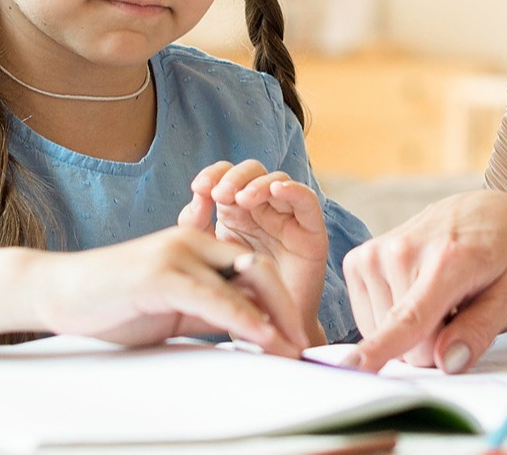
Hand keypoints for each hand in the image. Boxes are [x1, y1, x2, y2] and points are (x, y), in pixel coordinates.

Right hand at [22, 225, 309, 355]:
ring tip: (289, 347)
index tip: (293, 337)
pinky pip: (214, 296)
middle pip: (259, 267)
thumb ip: (208, 312)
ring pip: (244, 277)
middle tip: (300, 344)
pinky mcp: (161, 273)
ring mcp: (177, 252)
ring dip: (273, 316)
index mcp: (198, 245)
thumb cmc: (111, 303)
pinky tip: (260, 337)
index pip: (254, 268)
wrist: (57, 292)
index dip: (279, 302)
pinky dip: (242, 318)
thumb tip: (249, 331)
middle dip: (286, 308)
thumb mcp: (171, 309)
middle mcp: (193, 240)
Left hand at [179, 160, 328, 342]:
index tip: (198, 188)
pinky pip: (307, 202)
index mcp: (235, 213)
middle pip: (252, 173)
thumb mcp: (206, 256)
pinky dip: (294, 190)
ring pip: (278, 181)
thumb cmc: (235, 297)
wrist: (264, 333)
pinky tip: (276, 190)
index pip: (226, 177)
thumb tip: (196, 197)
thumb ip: (197, 226)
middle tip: (219, 194)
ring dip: (259, 184)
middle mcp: (262, 211)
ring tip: (242, 198)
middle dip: (234, 177)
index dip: (214, 174)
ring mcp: (287, 219)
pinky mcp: (310, 232)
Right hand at [341, 190, 506, 372]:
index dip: (381, 349)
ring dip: (411, 332)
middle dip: (431, 343)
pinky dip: (391, 319)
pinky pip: (368, 321)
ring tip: (436, 296)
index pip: (410, 317)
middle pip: (406, 343)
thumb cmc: (501, 252)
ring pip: (384, 334)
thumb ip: (478, 331)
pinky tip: (413, 293)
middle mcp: (402, 251)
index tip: (352, 369)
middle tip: (456, 310)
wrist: (485, 211)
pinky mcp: (359, 260)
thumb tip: (446, 362)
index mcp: (447, 260)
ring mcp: (376, 253)